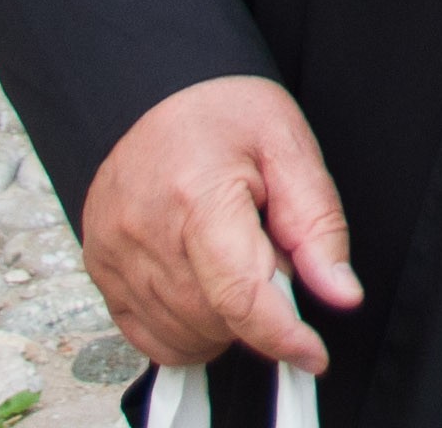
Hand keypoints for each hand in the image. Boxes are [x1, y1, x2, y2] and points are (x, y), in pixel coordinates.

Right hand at [81, 74, 360, 372]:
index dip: (283, 336)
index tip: (314, 353)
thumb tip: (341, 294)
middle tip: (270, 251)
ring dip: (224, 320)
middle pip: (216, 320)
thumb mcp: (290, 146)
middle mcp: (145, 234)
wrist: (157, 88)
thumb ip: (319, 224)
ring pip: (185, 336)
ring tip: (235, 256)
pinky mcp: (100, 271)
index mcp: (198, 197)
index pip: (240, 296)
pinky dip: (189, 328)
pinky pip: (151, 337)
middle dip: (259, 306)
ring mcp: (114, 257)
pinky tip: (205, 283)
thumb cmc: (226, 112)